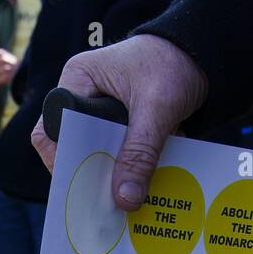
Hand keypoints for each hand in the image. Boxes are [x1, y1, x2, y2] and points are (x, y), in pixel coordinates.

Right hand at [31, 34, 207, 211]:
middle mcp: (81, 96)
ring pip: (94, 154)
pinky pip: (115, 153)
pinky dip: (130, 166)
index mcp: (77, 80)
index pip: (51, 131)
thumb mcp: (157, 109)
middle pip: (71, 147)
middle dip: (91, 172)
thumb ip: (140, 153)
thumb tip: (124, 200)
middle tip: (108, 198)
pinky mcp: (117, 123)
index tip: (82, 186)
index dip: (62, 161)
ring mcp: (98, 111)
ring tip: (132, 186)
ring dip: (114, 172)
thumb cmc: (173, 63)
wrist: (201, 53)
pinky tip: (147, 174)